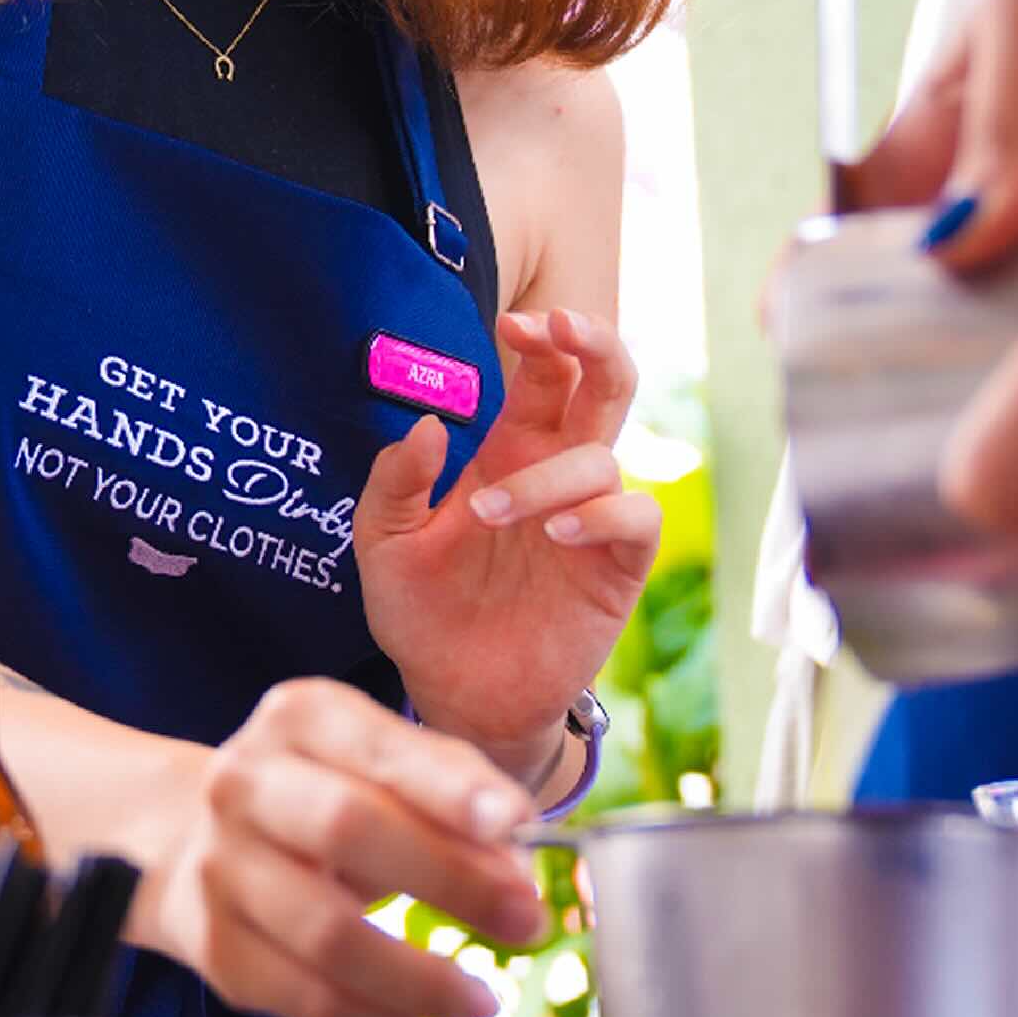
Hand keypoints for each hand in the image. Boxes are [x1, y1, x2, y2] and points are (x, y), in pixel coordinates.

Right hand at [140, 677, 547, 1016]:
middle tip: (526, 922)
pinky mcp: (214, 944)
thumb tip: (517, 869)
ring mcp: (219, 865)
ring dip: (418, 978)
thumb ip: (457, 800)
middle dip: (450, 880)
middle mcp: (245, 781)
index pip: (379, 747)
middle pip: (346, 827)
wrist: (201, 839)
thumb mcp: (386, 767)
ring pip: (324, 932)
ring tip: (480, 999)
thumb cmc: (328, 795)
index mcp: (300, 719)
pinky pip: (301, 998)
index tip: (514, 824)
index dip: (447, 788)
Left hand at [354, 306, 658, 782]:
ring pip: (604, 457)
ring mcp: (590, 521)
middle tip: (563, 324)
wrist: (452, 695)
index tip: (513, 321)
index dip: (542, 337)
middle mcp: (557, 475)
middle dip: (595, 344)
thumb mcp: (382, 543)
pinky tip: (556, 531)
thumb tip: (429, 425)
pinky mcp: (615, 570)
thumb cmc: (422, 612)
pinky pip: (636, 518)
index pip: (545, 373)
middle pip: (605, 386)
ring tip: (491, 512)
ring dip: (549, 473)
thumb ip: (394, 481)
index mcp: (508, 451)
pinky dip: (601, 514)